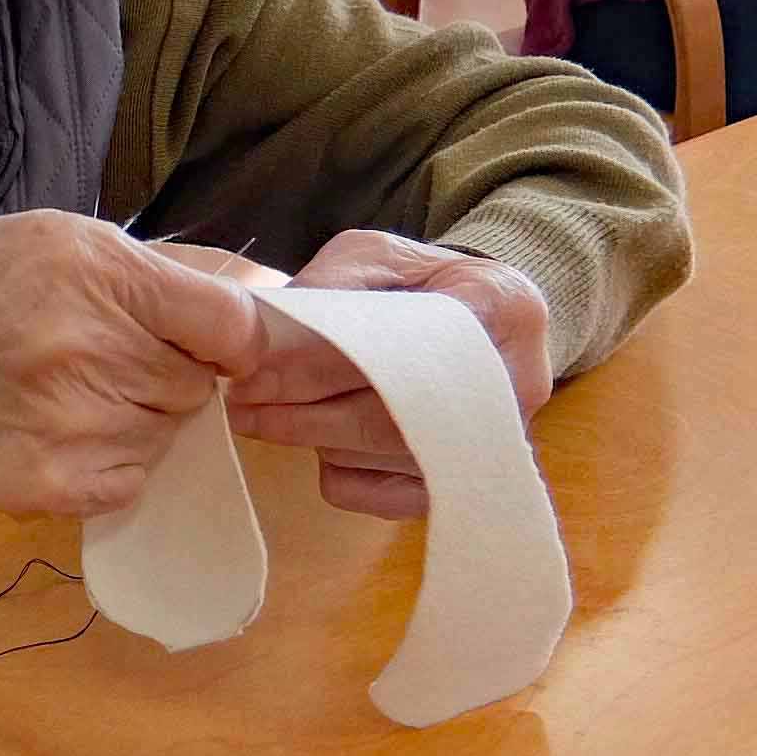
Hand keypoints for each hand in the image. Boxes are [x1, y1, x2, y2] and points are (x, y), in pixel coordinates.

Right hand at [0, 209, 269, 523]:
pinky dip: (108, 460)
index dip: (224, 335)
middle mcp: (84, 347)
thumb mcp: (47, 238)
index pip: (231, 324)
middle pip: (200, 383)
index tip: (198, 337)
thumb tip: (266, 294)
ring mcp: (68, 425)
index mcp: (88, 269)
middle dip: (165, 371)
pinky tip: (51, 430)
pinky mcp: (51, 486)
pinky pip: (131, 478)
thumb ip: (156, 267)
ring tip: (62, 391)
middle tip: (97, 356)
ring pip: (167, 432)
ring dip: (136, 417)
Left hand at [225, 229, 550, 519]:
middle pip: (393, 417)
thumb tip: (266, 336)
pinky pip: (384, 497)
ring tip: (264, 414)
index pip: (402, 349)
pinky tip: (320, 440)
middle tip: (242, 404)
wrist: (475, 320)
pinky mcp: (463, 486)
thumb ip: (331, 288)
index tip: (256, 373)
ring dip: (315, 439)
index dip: (321, 366)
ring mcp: (493, 445)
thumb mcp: (376, 258)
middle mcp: (514, 386)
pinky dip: (340, 472)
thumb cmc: (418, 286)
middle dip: (306, 413)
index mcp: (501, 308)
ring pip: (384, 459)